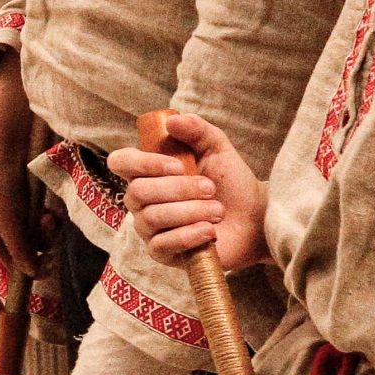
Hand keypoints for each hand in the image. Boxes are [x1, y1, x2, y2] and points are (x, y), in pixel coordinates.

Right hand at [0, 54, 39, 316]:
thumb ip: (17, 247)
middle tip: (46, 262)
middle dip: (31, 263)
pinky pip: (41, 227)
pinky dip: (47, 225)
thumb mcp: (6, 216)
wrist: (8, 137)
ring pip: (32, 245)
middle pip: (13, 263)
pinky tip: (48, 211)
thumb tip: (29, 273)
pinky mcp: (28, 205)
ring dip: (42, 241)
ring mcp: (13, 217)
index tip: (5, 316)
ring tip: (47, 222)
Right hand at [113, 110, 266, 271]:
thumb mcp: (218, 148)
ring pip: (152, 217)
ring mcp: (149, 228)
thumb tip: (172, 121)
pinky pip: (162, 244)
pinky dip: (189, 235)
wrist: (254, 219)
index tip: (177, 166)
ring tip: (218, 210)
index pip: (121, 162)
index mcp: (148, 172)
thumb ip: (197, 130)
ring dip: (190, 211)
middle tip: (210, 188)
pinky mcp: (162, 253)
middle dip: (179, 189)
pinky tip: (210, 231)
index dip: (142, 163)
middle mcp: (142, 200)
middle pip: (138, 192)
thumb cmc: (231, 182)